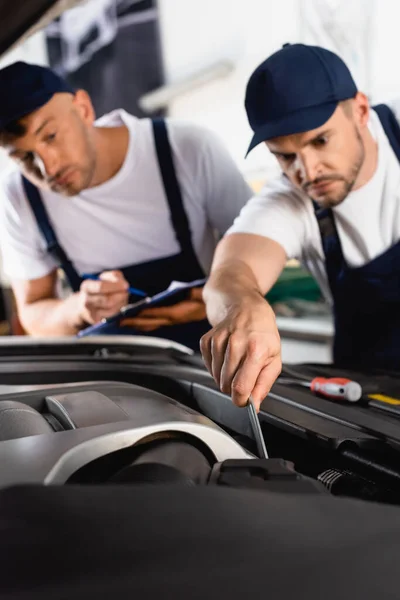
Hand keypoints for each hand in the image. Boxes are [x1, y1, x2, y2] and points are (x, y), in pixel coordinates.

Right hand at [77, 270, 128, 325]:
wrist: (88, 304)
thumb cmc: (101, 288)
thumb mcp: (106, 277)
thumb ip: (115, 277)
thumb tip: (125, 286)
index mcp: (87, 286)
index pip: (101, 287)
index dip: (115, 286)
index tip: (126, 286)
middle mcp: (86, 301)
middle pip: (108, 301)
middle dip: (121, 296)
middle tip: (127, 292)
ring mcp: (90, 313)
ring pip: (112, 310)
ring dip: (121, 304)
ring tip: (122, 298)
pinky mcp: (97, 322)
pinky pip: (113, 317)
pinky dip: (118, 311)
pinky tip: (118, 306)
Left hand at [121, 287, 205, 331]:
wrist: (207, 307)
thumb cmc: (201, 298)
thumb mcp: (199, 294)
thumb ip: (195, 293)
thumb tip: (190, 291)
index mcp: (180, 313)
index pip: (162, 312)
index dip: (149, 312)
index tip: (137, 311)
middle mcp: (172, 319)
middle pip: (151, 322)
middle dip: (135, 322)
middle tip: (120, 321)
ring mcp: (169, 321)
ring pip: (149, 325)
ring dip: (136, 324)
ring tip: (123, 323)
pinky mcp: (167, 320)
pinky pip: (152, 323)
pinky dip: (142, 323)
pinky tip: (133, 322)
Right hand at [200, 293, 281, 410]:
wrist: (246, 308)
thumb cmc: (262, 334)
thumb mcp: (274, 359)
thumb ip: (264, 384)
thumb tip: (254, 405)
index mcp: (256, 350)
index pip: (240, 387)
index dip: (241, 401)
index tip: (244, 401)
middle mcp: (236, 343)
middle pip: (226, 385)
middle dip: (234, 388)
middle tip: (244, 377)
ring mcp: (219, 340)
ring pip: (216, 377)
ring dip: (225, 377)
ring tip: (237, 363)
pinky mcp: (207, 340)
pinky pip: (208, 367)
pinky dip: (217, 368)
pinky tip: (226, 357)